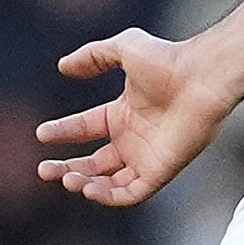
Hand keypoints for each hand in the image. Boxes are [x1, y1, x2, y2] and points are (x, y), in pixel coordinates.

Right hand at [37, 28, 233, 207]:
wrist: (201, 77)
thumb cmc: (168, 61)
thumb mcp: (123, 48)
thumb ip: (93, 56)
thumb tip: (63, 66)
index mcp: (123, 114)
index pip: (86, 128)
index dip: (63, 132)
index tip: (42, 134)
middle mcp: (133, 139)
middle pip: (93, 163)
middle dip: (67, 168)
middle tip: (44, 170)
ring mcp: (146, 157)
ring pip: (108, 183)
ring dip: (84, 184)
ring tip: (65, 179)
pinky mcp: (160, 172)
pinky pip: (130, 194)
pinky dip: (108, 196)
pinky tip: (88, 187)